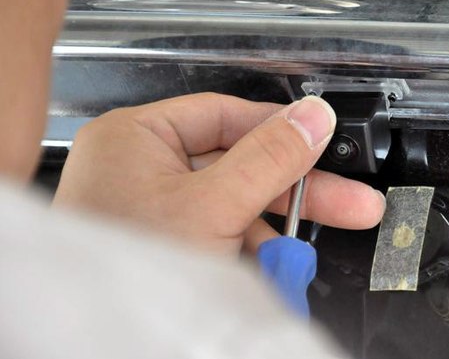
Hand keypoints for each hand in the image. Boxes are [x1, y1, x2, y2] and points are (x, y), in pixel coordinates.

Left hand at [53, 93, 384, 254]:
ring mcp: (153, 208)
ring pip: (234, 205)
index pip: (225, 114)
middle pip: (238, 163)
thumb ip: (270, 157)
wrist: (100, 348)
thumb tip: (313, 118)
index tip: (324, 138)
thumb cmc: (130, 267)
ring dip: (272, 234)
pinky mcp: (166, 242)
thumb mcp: (214, 206)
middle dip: (295, 191)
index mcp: (136, 137)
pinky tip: (271, 271)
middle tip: (349, 201)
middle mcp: (142, 168)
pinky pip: (220, 234)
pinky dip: (248, 253)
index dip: (280, 128)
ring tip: (296, 261)